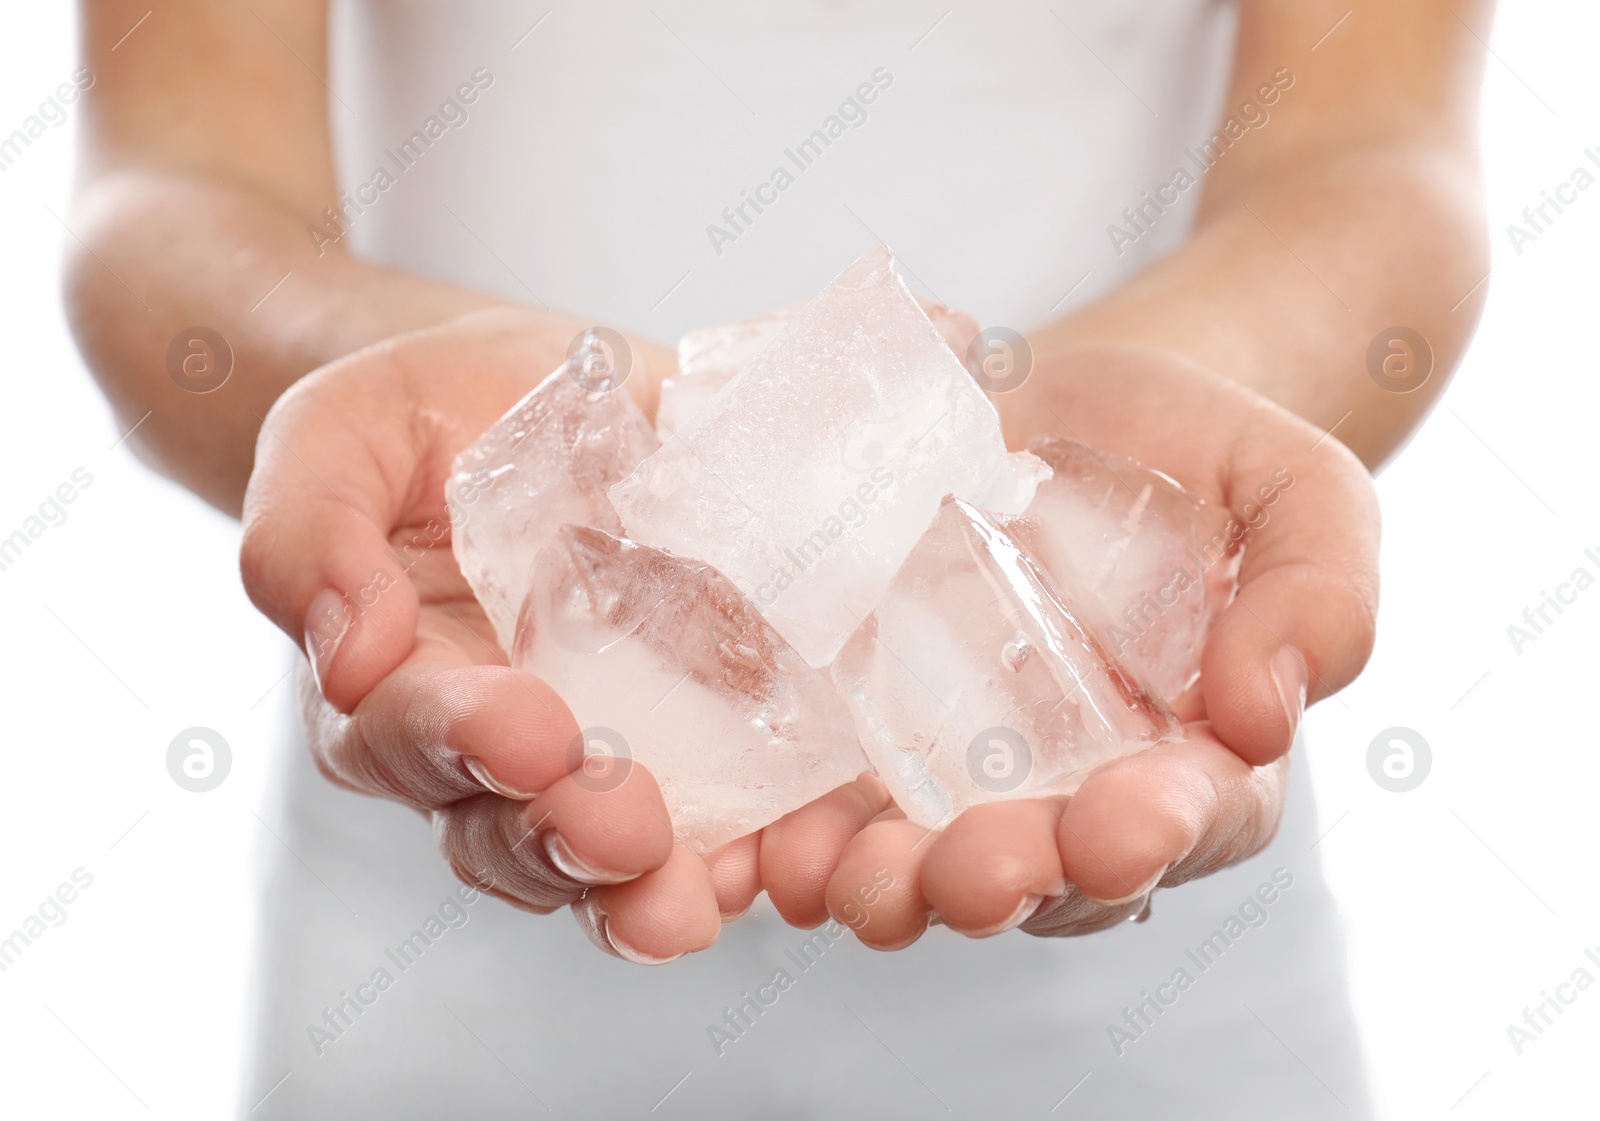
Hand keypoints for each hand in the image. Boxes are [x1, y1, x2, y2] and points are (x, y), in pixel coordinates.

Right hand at [241, 308, 743, 961]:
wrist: (541, 395)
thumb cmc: (426, 415)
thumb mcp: (342, 432)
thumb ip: (310, 531)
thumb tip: (347, 654)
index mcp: (394, 681)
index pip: (412, 734)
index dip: (467, 739)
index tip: (530, 731)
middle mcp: (490, 746)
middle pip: (505, 827)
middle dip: (563, 836)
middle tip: (623, 832)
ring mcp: (596, 754)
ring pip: (601, 858)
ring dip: (644, 887)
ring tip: (691, 895)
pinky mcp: (698, 739)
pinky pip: (721, 820)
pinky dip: (748, 850)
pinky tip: (780, 858)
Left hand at [813, 342, 1377, 943]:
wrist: (1057, 400)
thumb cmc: (1190, 447)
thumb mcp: (1294, 487)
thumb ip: (1319, 588)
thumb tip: (1266, 717)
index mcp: (1193, 751)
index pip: (1191, 821)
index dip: (1155, 836)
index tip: (1118, 829)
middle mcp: (1076, 787)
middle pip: (1048, 871)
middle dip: (1006, 881)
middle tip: (966, 873)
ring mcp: (963, 771)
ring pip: (931, 861)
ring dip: (888, 883)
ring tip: (842, 874)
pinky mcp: (868, 734)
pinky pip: (834, 803)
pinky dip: (799, 835)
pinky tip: (767, 841)